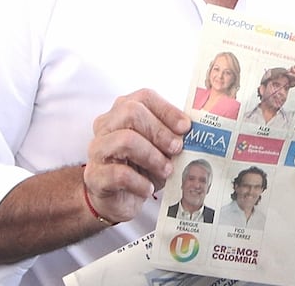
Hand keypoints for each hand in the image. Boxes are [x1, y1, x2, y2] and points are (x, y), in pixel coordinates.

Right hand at [85, 89, 190, 222]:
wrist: (120, 197)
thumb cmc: (144, 166)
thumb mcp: (163, 147)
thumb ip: (175, 134)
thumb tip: (199, 130)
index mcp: (123, 111)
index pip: (144, 97)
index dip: (167, 110)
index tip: (186, 127)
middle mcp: (106, 126)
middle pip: (131, 113)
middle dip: (160, 131)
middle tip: (177, 149)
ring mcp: (97, 150)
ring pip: (125, 140)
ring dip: (152, 156)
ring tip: (166, 170)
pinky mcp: (95, 176)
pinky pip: (119, 174)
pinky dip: (140, 182)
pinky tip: (149, 188)